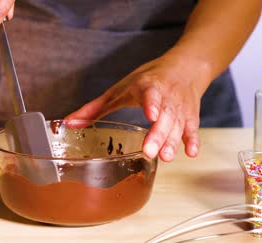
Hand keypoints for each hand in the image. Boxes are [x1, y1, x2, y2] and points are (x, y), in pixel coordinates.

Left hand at [65, 50, 212, 161]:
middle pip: (164, 117)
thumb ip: (94, 108)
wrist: (185, 67)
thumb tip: (69, 123)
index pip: (151, 94)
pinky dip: (193, 140)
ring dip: (173, 141)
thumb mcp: (119, 89)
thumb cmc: (148, 79)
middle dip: (158, 134)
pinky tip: (191, 153)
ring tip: (166, 157)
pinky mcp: (190, 116)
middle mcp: (166, 97)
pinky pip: (193, 129)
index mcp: (147, 87)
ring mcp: (180, 107)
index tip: (151, 114)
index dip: (152, 104)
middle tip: (150, 152)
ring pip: (178, 125)